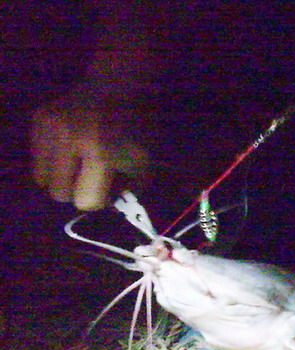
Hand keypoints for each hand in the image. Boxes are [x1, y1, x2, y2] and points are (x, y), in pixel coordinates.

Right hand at [31, 89, 149, 209]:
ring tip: (77, 163)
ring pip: (40, 178)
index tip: (106, 189)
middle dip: (75, 191)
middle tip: (90, 177)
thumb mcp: (143, 164)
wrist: (117, 86)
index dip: (97, 200)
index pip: (84, 201)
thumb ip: (127, 190)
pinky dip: (51, 160)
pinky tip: (68, 147)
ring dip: (59, 177)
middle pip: (58, 193)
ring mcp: (48, 128)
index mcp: (99, 153)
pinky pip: (36, 157)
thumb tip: (107, 204)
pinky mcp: (37, 119)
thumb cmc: (135, 129)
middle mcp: (68, 140)